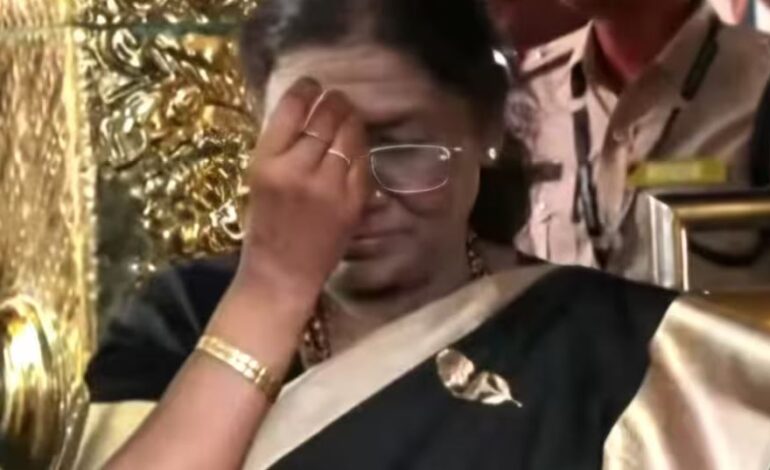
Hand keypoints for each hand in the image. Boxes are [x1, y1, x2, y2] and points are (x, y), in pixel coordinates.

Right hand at [232, 78, 368, 319]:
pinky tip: (356, 144)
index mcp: (267, 163)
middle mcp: (298, 170)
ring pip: (348, 136)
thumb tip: (306, 109)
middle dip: (333, 101)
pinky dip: (361, 148)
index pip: (291, 110)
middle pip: (324, 118)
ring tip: (348, 114)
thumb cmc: (266, 226)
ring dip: (351, 119)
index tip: (312, 85)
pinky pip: (363, 162)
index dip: (306, 90)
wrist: (282, 273)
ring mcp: (329, 187)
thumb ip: (279, 146)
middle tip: (337, 98)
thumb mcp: (258, 179)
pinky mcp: (352, 202)